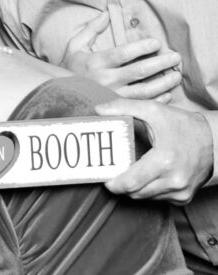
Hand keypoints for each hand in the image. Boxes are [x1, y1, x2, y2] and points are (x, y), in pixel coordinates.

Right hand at [62, 11, 180, 100]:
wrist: (57, 95)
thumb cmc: (69, 68)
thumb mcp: (75, 46)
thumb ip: (91, 29)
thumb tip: (106, 14)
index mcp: (95, 62)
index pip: (123, 53)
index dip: (142, 47)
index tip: (157, 43)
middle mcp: (105, 80)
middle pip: (139, 71)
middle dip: (160, 63)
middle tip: (175, 57)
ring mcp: (111, 96)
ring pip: (144, 90)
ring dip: (163, 82)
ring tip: (176, 75)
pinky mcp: (116, 109)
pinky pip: (141, 105)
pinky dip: (156, 100)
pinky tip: (167, 93)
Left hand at [96, 99, 213, 203]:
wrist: (213, 140)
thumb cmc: (183, 125)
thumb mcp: (154, 110)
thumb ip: (124, 107)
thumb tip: (99, 109)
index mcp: (164, 160)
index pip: (131, 183)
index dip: (113, 183)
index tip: (104, 177)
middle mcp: (174, 180)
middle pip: (135, 192)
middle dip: (120, 185)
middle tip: (110, 175)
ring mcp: (181, 191)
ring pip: (146, 197)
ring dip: (134, 188)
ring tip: (126, 173)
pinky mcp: (184, 197)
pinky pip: (158, 199)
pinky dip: (149, 190)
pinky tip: (145, 177)